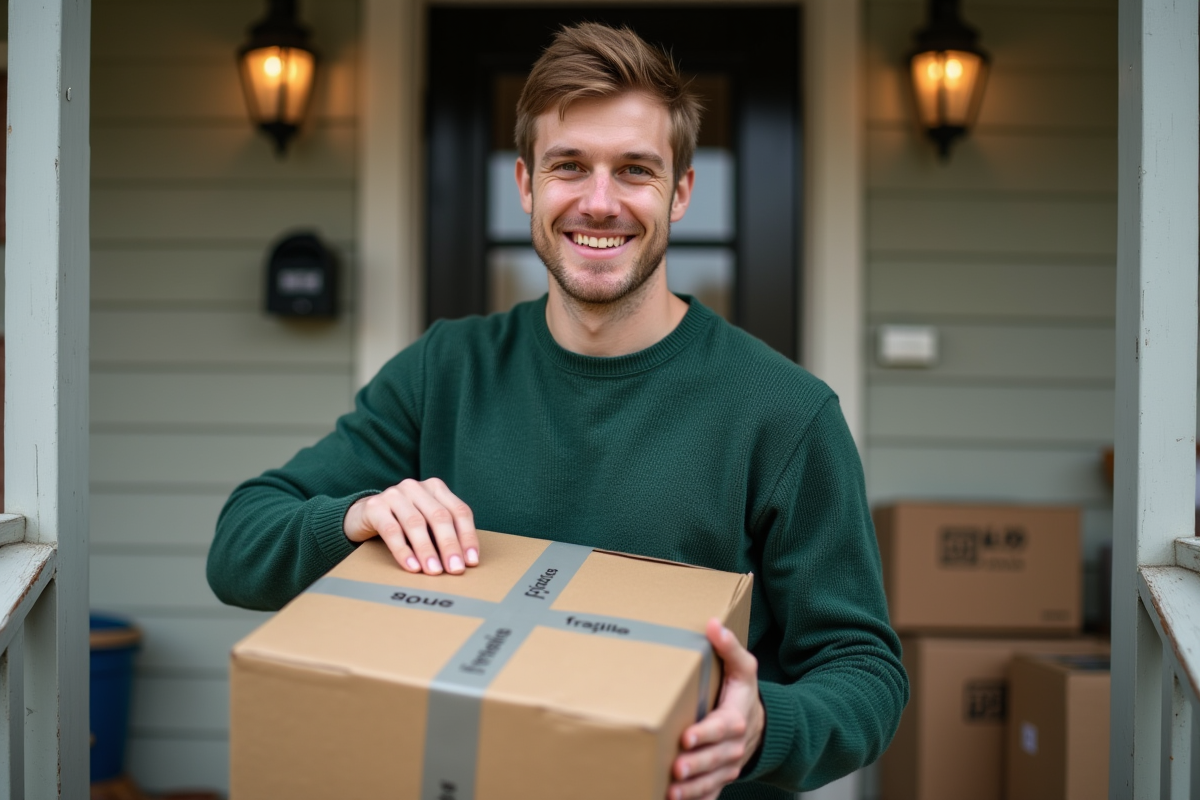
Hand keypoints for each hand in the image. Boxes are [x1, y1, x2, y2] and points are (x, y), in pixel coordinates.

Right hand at [343, 478, 478, 575]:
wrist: (362, 516)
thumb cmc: (402, 522)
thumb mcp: (426, 522)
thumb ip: (443, 533)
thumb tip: (464, 561)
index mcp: (436, 488)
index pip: (459, 511)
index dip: (467, 536)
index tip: (472, 561)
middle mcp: (416, 487)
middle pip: (439, 517)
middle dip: (450, 545)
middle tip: (455, 569)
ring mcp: (394, 494)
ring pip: (416, 523)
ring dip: (427, 550)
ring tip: (434, 571)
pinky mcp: (375, 506)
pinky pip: (392, 530)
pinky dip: (403, 551)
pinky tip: (412, 567)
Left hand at [668, 619, 764, 799]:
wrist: (762, 725)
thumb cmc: (744, 694)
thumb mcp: (744, 668)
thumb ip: (729, 647)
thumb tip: (712, 624)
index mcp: (735, 717)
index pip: (721, 727)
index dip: (705, 734)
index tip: (687, 738)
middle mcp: (733, 746)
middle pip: (715, 758)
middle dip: (696, 765)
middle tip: (676, 769)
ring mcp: (728, 766)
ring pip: (712, 781)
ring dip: (693, 788)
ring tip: (672, 791)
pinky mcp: (720, 780)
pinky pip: (711, 794)